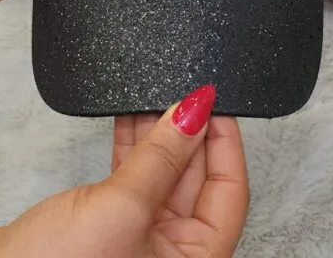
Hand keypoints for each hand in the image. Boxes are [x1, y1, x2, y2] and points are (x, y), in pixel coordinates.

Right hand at [0, 85, 248, 257]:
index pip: (228, 191)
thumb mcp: (122, 208)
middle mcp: (168, 249)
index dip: (225, 142)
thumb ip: (161, 158)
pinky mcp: (104, 219)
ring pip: (160, 171)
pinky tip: (131, 116)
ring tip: (155, 94)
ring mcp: (135, 233)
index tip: (213, 101)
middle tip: (183, 90)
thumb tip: (193, 113)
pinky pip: (130, 173)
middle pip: (194, 177)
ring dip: (158, 132)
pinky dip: (132, 144)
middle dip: (189, 131)